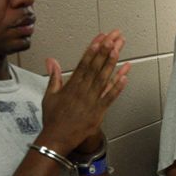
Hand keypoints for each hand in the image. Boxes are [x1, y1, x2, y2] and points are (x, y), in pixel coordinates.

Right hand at [38, 30, 130, 153]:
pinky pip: (110, 97)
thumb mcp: (49, 95)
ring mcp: (91, 101)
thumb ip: (54, 76)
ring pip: (104, 78)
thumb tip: (51, 60)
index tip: (101, 37)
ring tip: (119, 49)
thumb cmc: (53, 118)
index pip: (84, 62)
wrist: (57, 139)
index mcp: (72, 86)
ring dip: (112, 63)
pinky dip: (118, 87)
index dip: (94, 48)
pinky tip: (125, 75)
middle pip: (96, 66)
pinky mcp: (99, 112)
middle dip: (106, 50)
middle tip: (115, 37)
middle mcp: (83, 91)